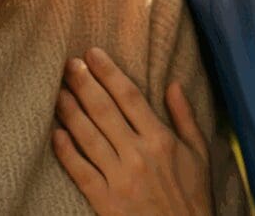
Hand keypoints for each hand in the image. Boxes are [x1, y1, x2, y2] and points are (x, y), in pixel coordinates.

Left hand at [52, 47, 212, 215]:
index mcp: (161, 139)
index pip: (129, 96)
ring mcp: (119, 179)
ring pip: (87, 136)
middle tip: (67, 64)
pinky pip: (80, 171)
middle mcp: (138, 154)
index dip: (108, 72)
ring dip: (70, 110)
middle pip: (103, 110)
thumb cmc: (193, 197)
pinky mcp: (105, 202)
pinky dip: (66, 151)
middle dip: (83, 83)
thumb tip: (173, 84)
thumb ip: (186, 117)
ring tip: (57, 91)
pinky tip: (55, 133)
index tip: (92, 53)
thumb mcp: (200, 153)